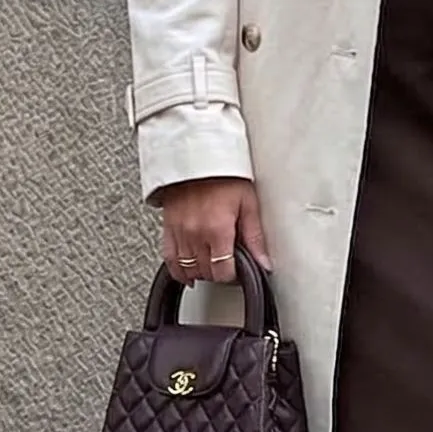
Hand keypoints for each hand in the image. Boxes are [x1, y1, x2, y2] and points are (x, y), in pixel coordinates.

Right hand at [156, 178, 270, 284]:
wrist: (198, 155)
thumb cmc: (224, 175)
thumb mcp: (248, 203)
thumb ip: (255, 237)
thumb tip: (264, 262)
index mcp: (217, 229)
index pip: (223, 271)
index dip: (232, 276)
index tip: (238, 271)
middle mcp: (195, 233)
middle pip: (206, 272)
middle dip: (218, 273)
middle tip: (228, 266)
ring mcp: (179, 232)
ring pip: (187, 268)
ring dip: (201, 272)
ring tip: (211, 267)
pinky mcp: (168, 228)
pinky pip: (169, 259)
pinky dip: (178, 271)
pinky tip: (187, 273)